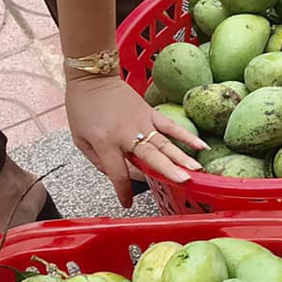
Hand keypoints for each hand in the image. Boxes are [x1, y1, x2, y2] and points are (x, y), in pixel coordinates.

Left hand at [64, 74, 203, 206]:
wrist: (92, 77)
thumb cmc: (82, 109)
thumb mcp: (80, 139)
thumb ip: (98, 160)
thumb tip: (117, 174)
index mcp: (106, 143)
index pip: (118, 173)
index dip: (123, 191)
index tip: (127, 204)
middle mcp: (127, 134)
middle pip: (151, 156)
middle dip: (168, 170)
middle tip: (184, 181)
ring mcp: (141, 122)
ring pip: (165, 143)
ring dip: (182, 157)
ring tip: (197, 169)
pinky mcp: (150, 113)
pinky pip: (171, 126)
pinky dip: (187, 136)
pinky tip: (201, 146)